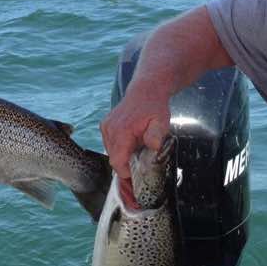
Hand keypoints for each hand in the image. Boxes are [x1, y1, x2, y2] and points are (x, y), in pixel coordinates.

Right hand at [99, 89, 170, 208]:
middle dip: (126, 165)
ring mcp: (105, 127)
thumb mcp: (161, 121)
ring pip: (111, 152)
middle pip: (113, 159)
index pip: (117, 161)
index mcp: (121, 130)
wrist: (146, 89)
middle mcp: (109, 129)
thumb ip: (156, 134)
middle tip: (140, 165)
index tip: (137, 176)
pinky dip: (120, 148)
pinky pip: (110, 145)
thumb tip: (153, 146)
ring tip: (137, 150)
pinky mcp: (105, 126)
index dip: (126, 172)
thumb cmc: (154, 106)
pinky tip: (132, 144)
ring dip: (123, 156)